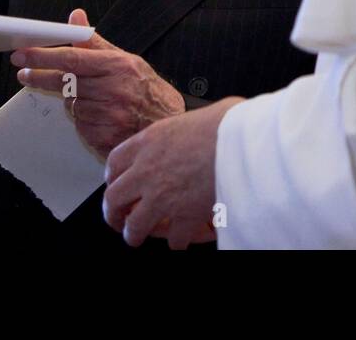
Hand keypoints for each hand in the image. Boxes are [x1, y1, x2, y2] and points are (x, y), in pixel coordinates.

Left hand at [12, 9, 186, 155]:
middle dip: (40, 77)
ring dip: (73, 100)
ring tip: (93, 98)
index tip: (23, 54)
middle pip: (64, 82)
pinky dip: (84, 119)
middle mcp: (113, 90)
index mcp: (117, 66)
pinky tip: (99, 115)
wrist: (168, 125)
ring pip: (72, 105)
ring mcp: (108, 116)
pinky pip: (80, 125)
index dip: (43, 56)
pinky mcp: (104, 137)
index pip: (72, 58)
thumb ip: (96, 41)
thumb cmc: (148, 90)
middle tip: (25, 74)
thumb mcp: (126, 60)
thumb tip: (76, 16)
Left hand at [103, 96, 244, 248]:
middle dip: (113, 212)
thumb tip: (203, 124)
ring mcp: (162, 197)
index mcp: (149, 141)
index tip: (115, 182)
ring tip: (137, 237)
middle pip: (114, 198)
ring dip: (134, 234)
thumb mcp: (195, 113)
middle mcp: (148, 171)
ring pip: (134, 226)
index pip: (115, 162)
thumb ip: (188, 126)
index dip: (112, 177)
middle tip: (118, 217)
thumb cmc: (227, 122)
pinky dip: (177, 242)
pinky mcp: (184, 217)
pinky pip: (173, 239)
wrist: (242, 140)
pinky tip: (180, 239)